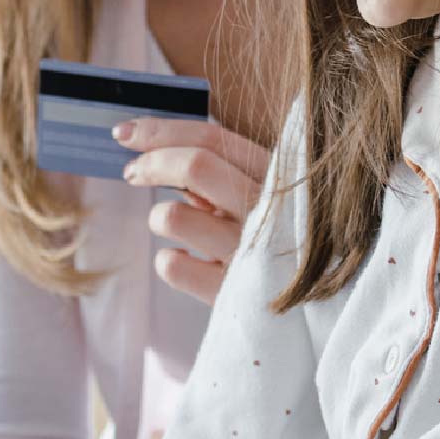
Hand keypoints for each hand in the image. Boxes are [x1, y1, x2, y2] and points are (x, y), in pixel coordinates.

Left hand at [114, 117, 271, 303]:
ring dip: (161, 218)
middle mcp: (269, 211)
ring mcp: (252, 253)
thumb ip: (219, 172)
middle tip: (132, 173)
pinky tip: (189, 264)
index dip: (161, 131)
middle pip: (195, 166)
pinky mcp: (233, 292)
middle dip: (151, 163)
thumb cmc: (276, 239)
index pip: (213, 138)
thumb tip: (158, 151)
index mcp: (277, 177)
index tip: (125, 133)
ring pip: (173, 216)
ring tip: (176, 228)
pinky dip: (170, 261)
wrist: (313, 307)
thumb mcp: (258, 195)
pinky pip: (171, 265)